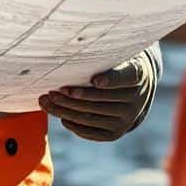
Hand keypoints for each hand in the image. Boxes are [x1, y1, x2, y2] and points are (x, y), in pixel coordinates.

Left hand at [38, 52, 153, 141]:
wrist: (133, 89)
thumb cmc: (114, 65)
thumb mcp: (115, 56)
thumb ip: (102, 56)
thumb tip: (71, 52)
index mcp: (137, 75)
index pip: (125, 77)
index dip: (110, 80)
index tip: (95, 80)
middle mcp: (135, 100)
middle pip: (101, 100)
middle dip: (74, 96)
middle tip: (53, 91)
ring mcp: (127, 118)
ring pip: (92, 116)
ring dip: (66, 110)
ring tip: (47, 101)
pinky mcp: (116, 132)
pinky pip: (92, 132)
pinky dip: (74, 125)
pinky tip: (61, 116)